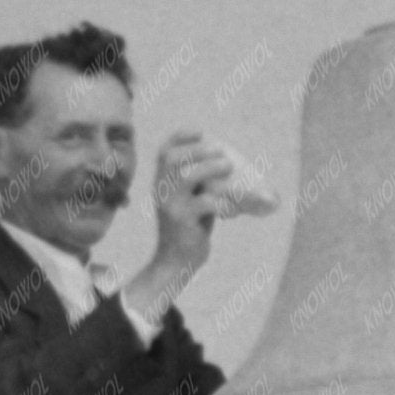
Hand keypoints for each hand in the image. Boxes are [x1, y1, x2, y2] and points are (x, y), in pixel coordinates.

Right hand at [134, 130, 234, 305]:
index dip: (180, 137)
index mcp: (162, 182)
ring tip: (227, 167)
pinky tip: (233, 209)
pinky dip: (222, 203)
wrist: (176, 262)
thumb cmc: (189, 229)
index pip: (165, 152)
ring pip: (187, 177)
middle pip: (173, 159)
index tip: (200, 132)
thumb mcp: (190, 201)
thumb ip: (200, 185)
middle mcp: (161, 190)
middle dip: (198, 149)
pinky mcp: (182, 221)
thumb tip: (228, 166)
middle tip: (220, 152)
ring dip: (210, 168)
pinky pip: (203, 204)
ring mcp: (170, 205)